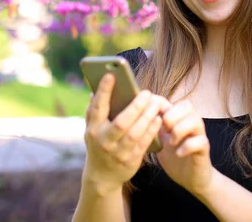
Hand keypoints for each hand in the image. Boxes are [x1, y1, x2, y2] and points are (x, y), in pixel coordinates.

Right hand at [83, 73, 170, 193]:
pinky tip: (158, 119)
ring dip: (147, 117)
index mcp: (93, 129)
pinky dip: (152, 130)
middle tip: (147, 93)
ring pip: (135, 133)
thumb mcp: (92, 129)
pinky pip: (144, 143)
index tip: (111, 75)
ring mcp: (117, 152)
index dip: (103, 91)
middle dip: (136, 106)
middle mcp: (104, 141)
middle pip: (122, 122)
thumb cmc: (98, 144)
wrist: (101, 176)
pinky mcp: (130, 160)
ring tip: (156, 103)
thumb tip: (95, 90)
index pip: (98, 108)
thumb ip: (94, 111)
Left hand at [157, 100, 214, 195]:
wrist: (190, 179)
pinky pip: (200, 141)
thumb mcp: (160, 141)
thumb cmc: (174, 158)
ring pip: (195, 120)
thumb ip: (152, 128)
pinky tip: (179, 153)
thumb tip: (134, 117)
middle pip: (187, 106)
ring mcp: (199, 135)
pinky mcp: (204, 149)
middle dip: (171, 116)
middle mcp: (191, 124)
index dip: (159, 103)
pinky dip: (187, 146)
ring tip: (171, 143)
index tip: (148, 111)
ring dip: (179, 130)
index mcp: (179, 119)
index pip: (172, 102)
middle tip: (164, 130)